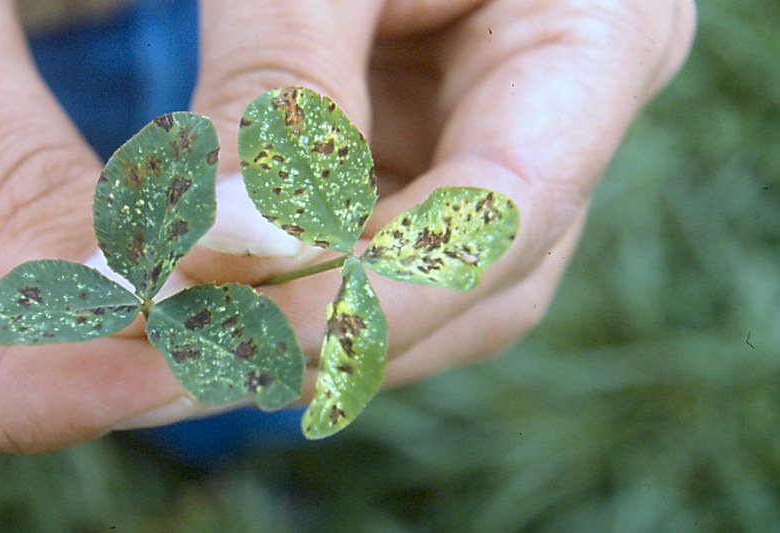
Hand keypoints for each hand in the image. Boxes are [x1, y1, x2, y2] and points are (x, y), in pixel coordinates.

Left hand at [184, 0, 694, 385]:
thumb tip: (212, 254)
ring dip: (309, 331)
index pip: (507, 209)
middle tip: (197, 358)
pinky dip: (294, 293)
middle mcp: (564, 121)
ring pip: (429, 299)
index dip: (382, 291)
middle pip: (480, 284)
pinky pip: (375, 263)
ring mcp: (498, 156)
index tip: (253, 330)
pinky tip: (217, 300)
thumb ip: (281, 87)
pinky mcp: (429, 169)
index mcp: (596, 39)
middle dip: (339, 332)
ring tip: (193, 342)